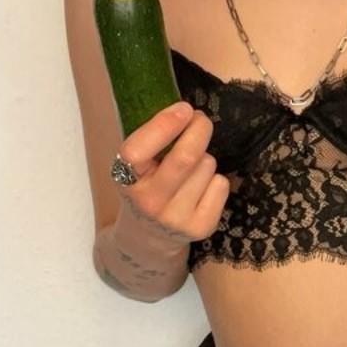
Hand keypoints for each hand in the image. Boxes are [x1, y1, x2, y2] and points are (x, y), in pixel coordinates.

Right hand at [113, 102, 230, 248]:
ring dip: (203, 159)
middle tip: (200, 119)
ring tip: (189, 171)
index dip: (164, 125)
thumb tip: (185, 110)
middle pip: (186, 158)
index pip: (138, 150)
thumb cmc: (144, 188)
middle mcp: (150, 202)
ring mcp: (176, 218)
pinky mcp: (201, 228)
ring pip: (206, 167)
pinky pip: (221, 184)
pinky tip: (200, 189)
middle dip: (199, 130)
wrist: (149, 237)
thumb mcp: (135, 166)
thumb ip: (152, 141)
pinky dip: (214, 179)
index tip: (183, 108)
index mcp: (126, 180)